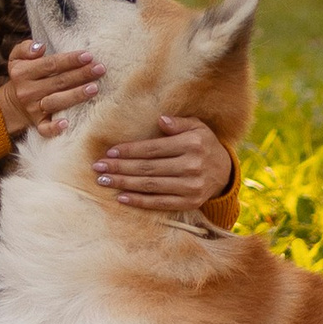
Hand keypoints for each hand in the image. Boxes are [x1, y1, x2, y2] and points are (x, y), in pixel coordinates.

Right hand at [0, 41, 102, 135]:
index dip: (70, 60)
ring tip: (94, 88)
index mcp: (23, 72)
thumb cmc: (23, 75)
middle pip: (59, 82)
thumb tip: (40, 47)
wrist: (13, 103)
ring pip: (57, 102)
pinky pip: (45, 128)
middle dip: (81, 74)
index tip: (88, 55)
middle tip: (100, 69)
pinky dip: (54, 128)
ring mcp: (33, 109)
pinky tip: (66, 123)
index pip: (50, 64)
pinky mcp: (38, 124)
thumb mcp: (17, 58)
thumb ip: (26, 48)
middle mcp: (28, 91)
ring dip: (76, 95)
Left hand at [93, 114, 231, 210]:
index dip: (129, 151)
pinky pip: (160, 203)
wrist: (224, 172)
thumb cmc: (204, 144)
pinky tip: (121, 197)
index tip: (109, 152)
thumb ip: (179, 123)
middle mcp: (191, 166)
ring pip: (150, 185)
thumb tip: (160, 120)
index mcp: (191, 144)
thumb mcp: (197, 127)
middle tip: (98, 167)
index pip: (153, 149)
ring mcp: (190, 186)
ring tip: (104, 180)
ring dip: (124, 183)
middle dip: (120, 167)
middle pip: (148, 168)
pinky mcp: (189, 202)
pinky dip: (139, 201)